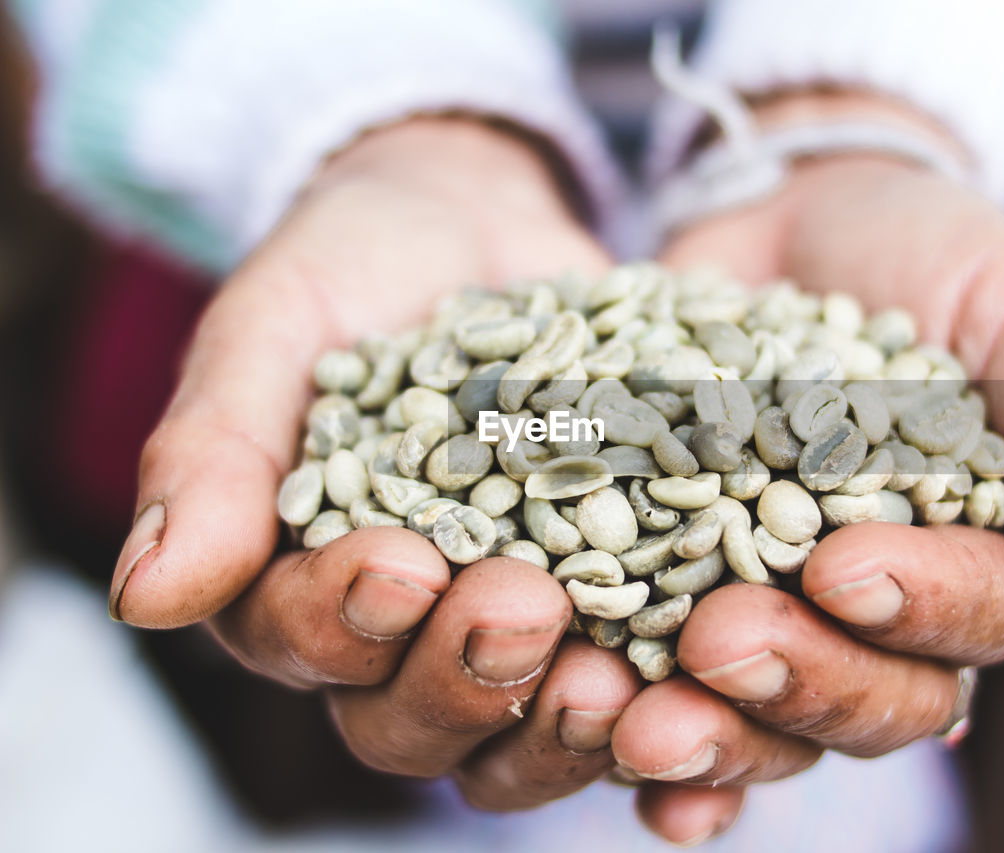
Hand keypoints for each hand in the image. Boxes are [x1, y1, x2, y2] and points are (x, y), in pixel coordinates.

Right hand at [108, 117, 647, 809]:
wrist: (476, 221)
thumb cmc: (353, 268)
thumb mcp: (276, 331)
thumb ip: (213, 456)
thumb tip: (144, 597)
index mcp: (303, 584)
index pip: (305, 644)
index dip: (345, 625)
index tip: (397, 563)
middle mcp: (411, 632)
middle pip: (419, 718)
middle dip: (467, 677)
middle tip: (523, 610)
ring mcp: (524, 623)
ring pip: (531, 727)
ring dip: (569, 721)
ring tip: (621, 676)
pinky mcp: (625, 596)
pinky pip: (646, 673)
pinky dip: (674, 693)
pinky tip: (714, 672)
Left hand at [610, 91, 1003, 842]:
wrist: (791, 214)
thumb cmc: (926, 257)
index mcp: (991, 560)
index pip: (978, 617)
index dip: (919, 609)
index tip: (843, 568)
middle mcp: (890, 616)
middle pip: (868, 699)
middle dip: (798, 681)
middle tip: (720, 642)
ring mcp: (780, 613)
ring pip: (763, 717)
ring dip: (705, 731)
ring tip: (634, 719)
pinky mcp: (678, 595)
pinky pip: (663, 680)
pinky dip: (632, 718)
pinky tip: (594, 727)